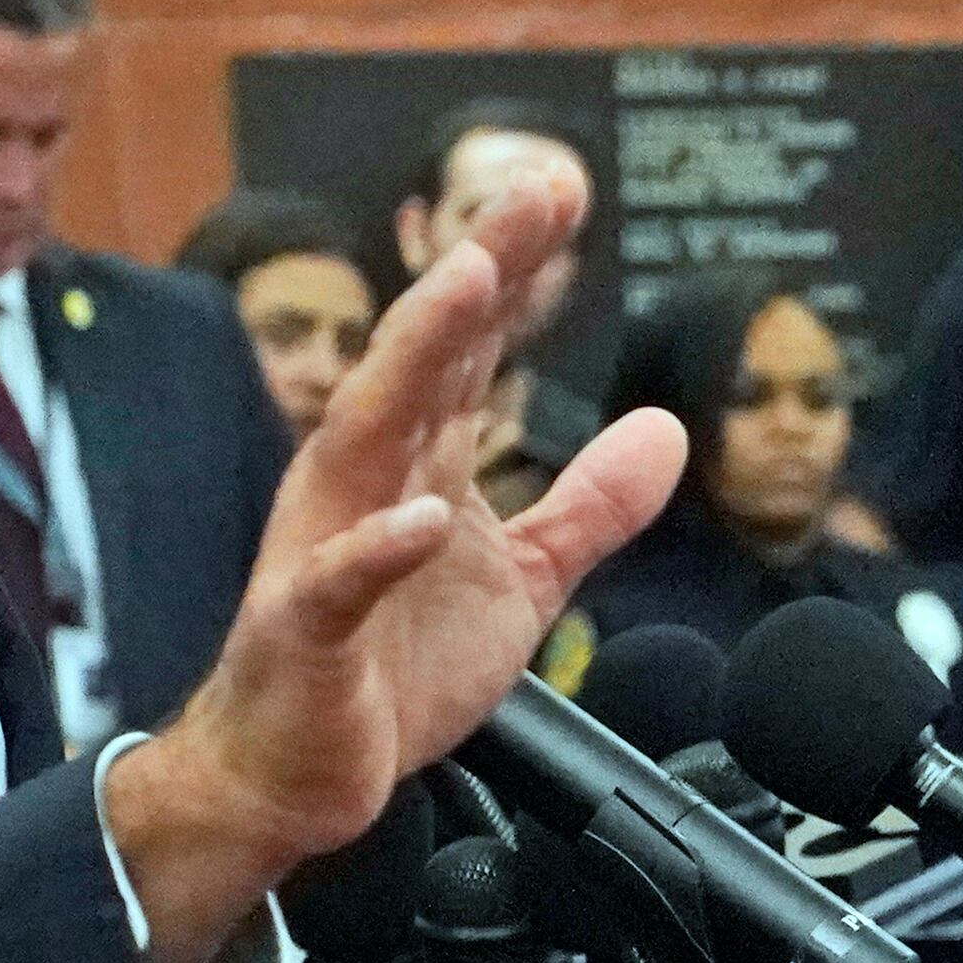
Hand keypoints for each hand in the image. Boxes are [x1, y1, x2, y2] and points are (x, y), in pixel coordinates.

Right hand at [108, 162, 685, 962]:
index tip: (564, 187)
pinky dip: (378, 548)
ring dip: (416, 357)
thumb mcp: (520, 582)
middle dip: (477, 271)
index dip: (516, 268)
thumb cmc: (388, 669)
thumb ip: (588, 506)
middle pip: (423, 358)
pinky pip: (338, 582)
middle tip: (533, 191)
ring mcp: (326, 546)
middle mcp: (364, 483)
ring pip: (368, 433)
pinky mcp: (304, 629)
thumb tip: (667, 428)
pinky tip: (422, 517)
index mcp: (413, 465)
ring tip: (467, 284)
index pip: (471, 348)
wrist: (295, 776)